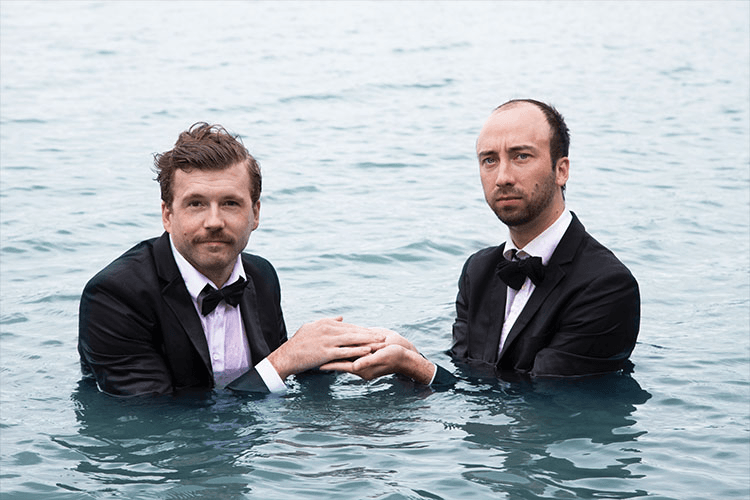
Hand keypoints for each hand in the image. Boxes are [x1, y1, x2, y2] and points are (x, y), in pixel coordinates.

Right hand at [267, 317, 384, 379]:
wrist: (286, 356)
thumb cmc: (298, 343)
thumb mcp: (312, 327)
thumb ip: (328, 321)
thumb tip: (342, 318)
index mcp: (326, 323)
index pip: (349, 326)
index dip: (363, 330)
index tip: (375, 332)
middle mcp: (328, 329)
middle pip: (354, 332)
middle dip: (370, 334)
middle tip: (384, 337)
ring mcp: (327, 341)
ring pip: (353, 340)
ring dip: (368, 342)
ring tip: (381, 344)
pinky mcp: (326, 352)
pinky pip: (346, 352)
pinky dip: (358, 351)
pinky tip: (368, 352)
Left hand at [320, 330, 435, 384]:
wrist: (406, 355)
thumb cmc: (395, 355)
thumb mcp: (381, 357)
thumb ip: (367, 361)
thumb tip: (355, 366)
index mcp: (362, 368)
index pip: (340, 364)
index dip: (328, 362)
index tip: (316, 361)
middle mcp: (359, 365)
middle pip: (339, 361)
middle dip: (327, 358)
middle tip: (311, 355)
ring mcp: (361, 361)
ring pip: (344, 356)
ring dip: (333, 352)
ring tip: (318, 351)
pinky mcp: (364, 356)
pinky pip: (350, 354)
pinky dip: (342, 349)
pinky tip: (335, 345)